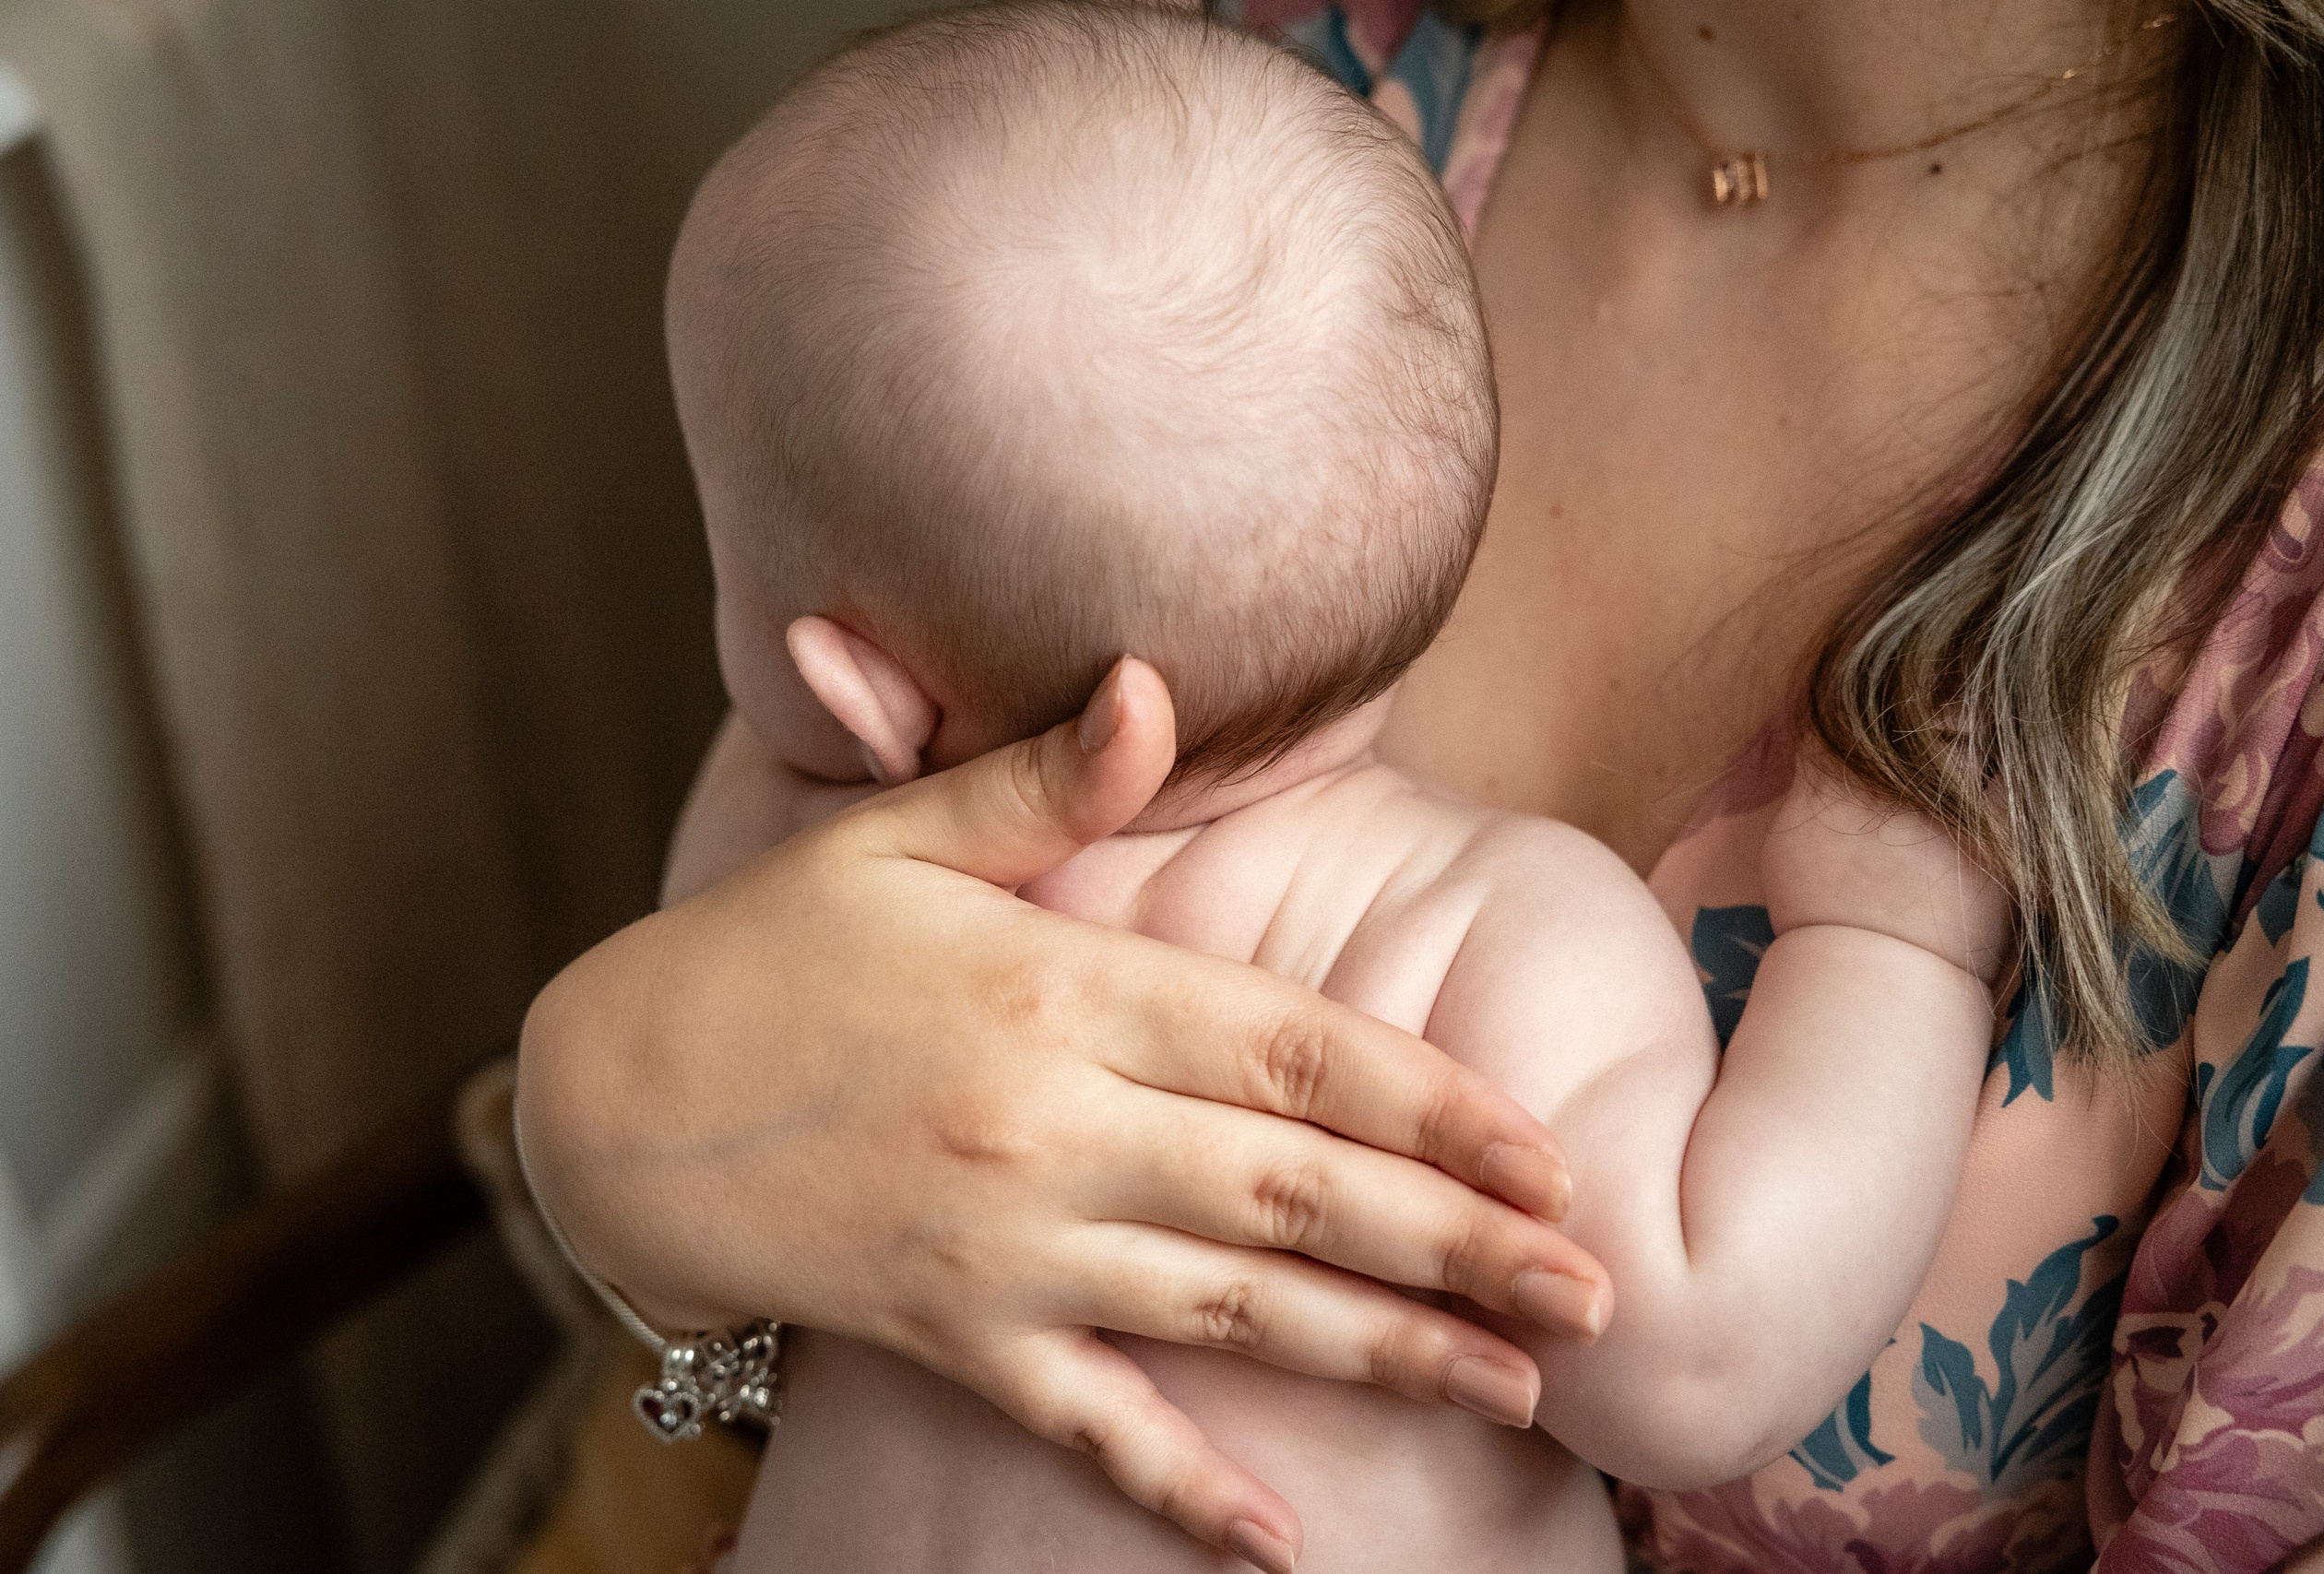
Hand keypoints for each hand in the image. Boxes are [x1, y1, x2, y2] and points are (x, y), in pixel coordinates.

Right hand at [516, 660, 1607, 1571]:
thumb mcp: (894, 837)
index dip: (1433, 1103)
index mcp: (1061, 987)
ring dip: (1380, 1355)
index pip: (1290, 1048)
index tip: (1548, 1154)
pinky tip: (1284, 1540)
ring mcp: (1005, 1248)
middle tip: (1592, 1295)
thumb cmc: (771, 951)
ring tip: (1514, 1393)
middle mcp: (1052, 1128)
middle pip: (1296, 1190)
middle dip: (1457, 1248)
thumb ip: (1046, 779)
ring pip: (1230, 1313)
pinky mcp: (952, 1338)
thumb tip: (1157, 677)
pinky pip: (1089, 1423)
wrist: (610, 1103)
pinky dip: (1185, 1485)